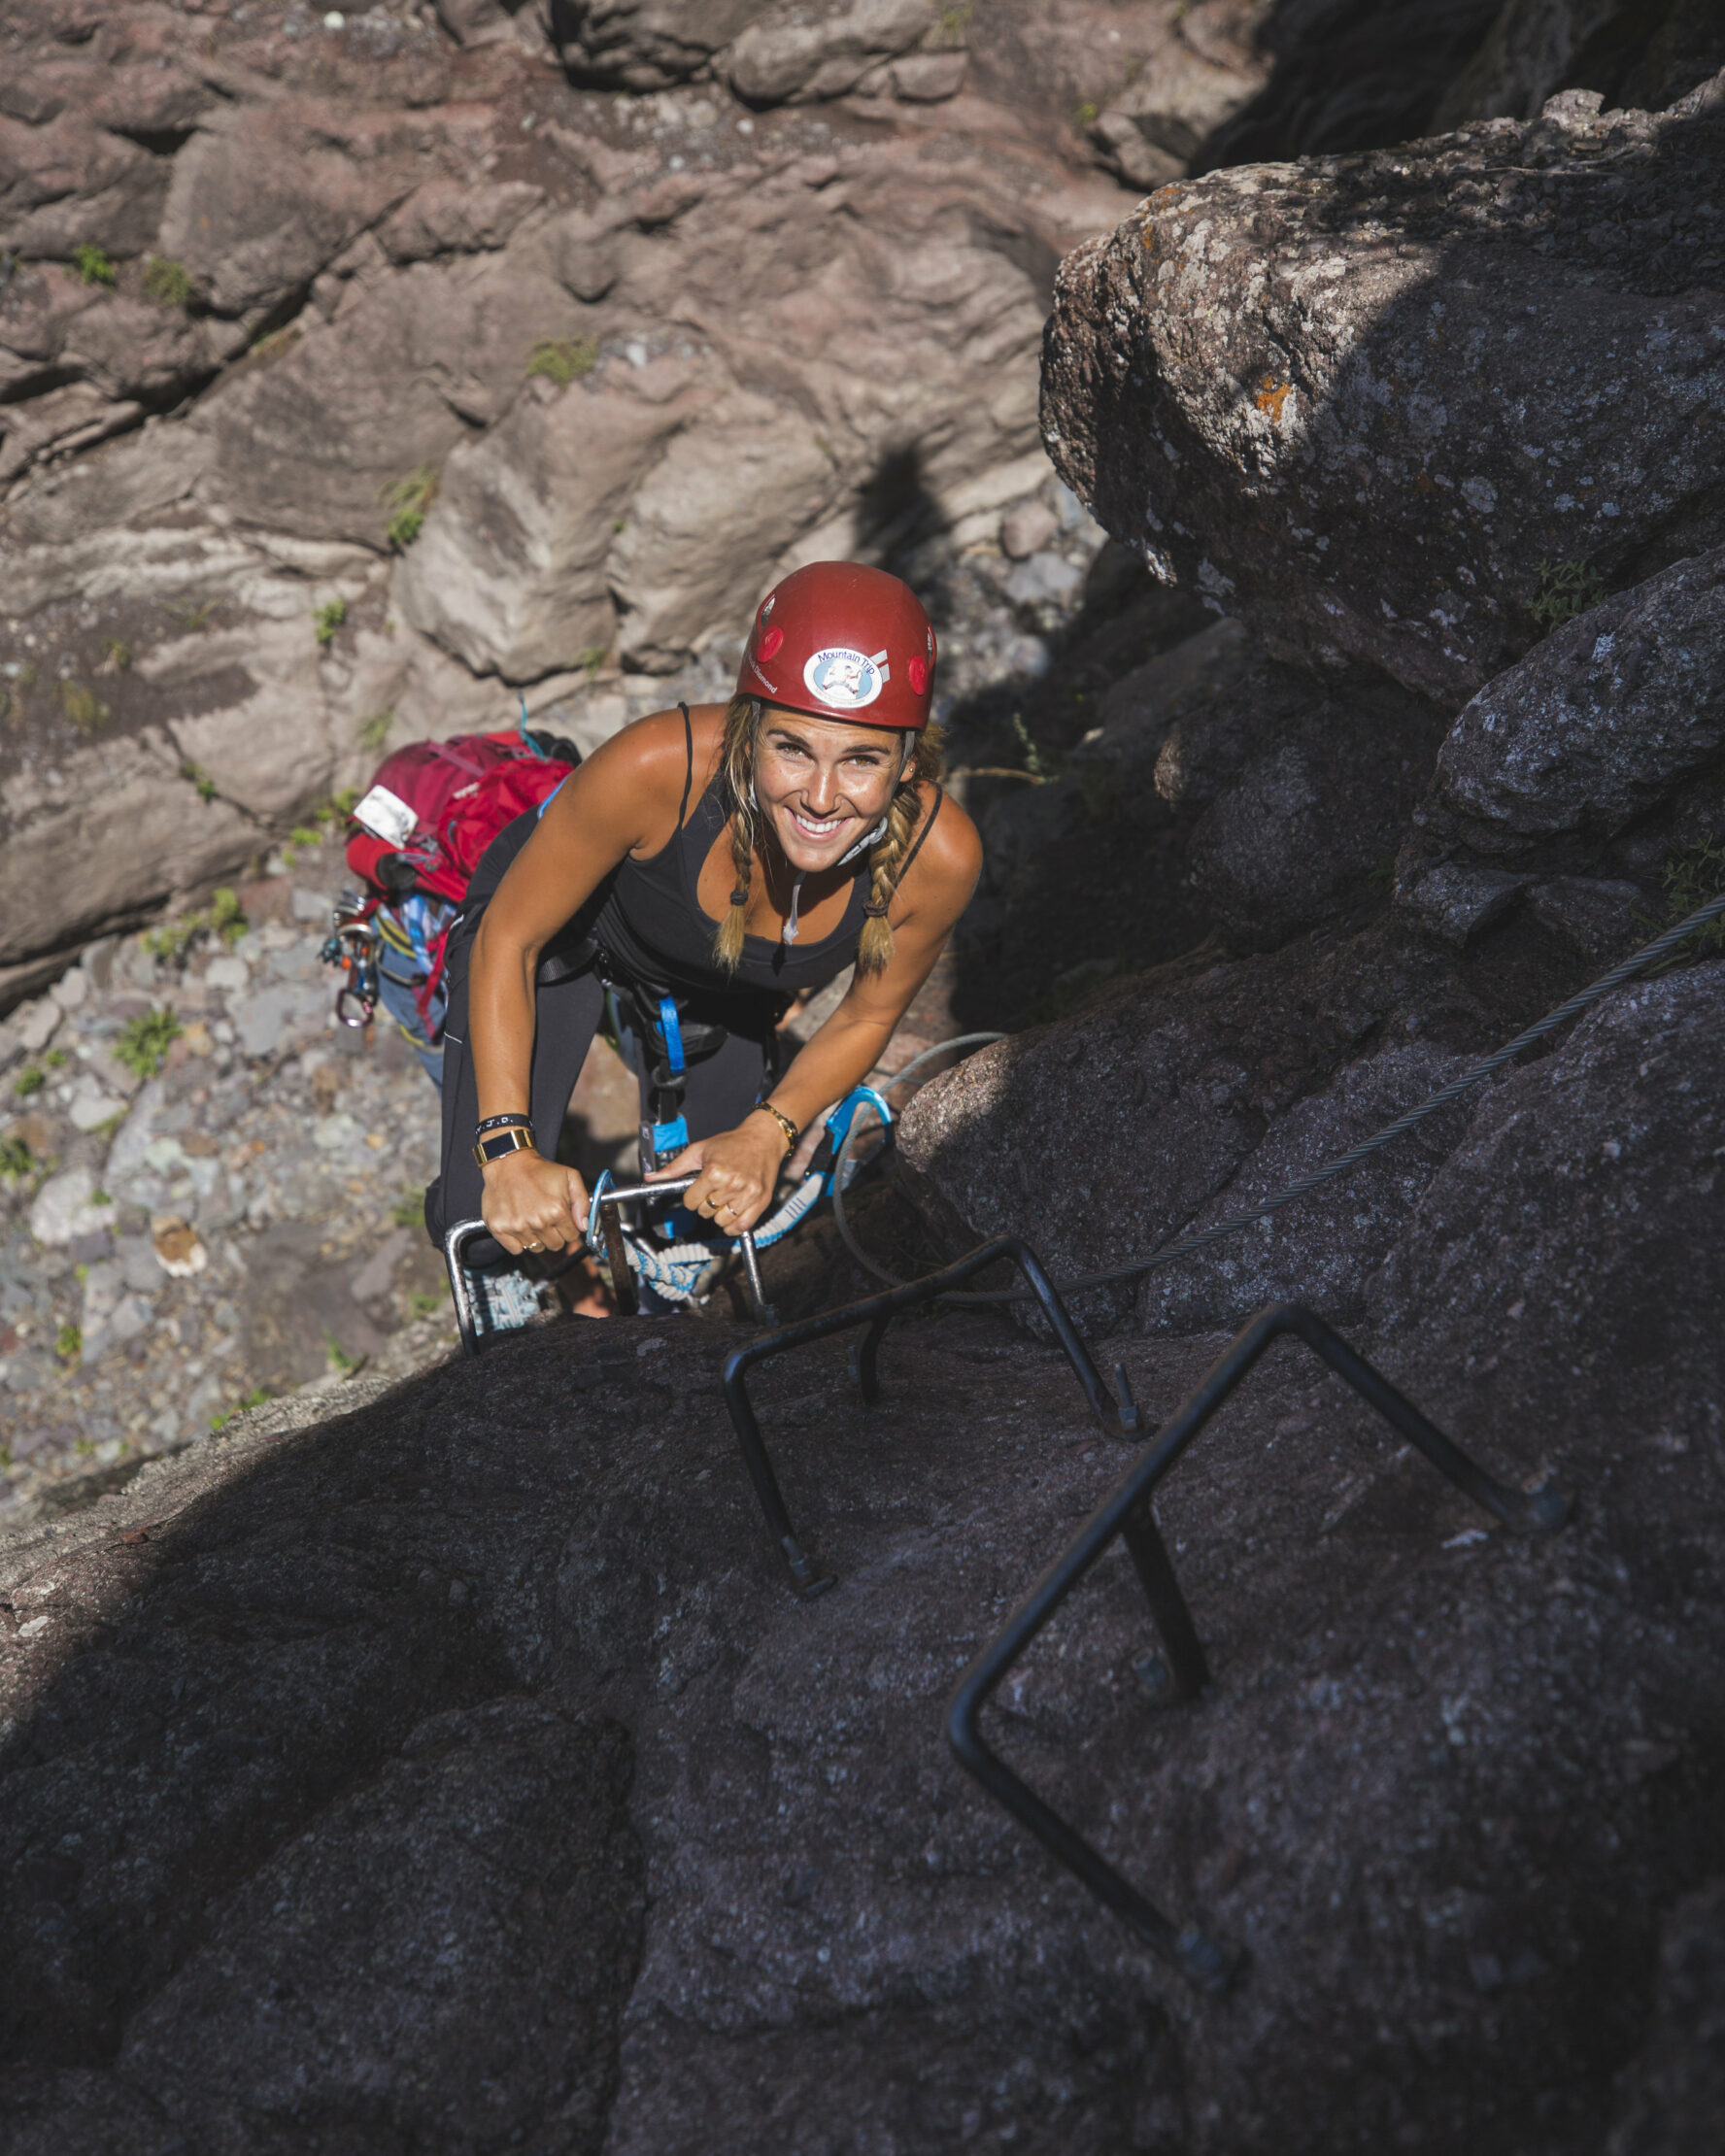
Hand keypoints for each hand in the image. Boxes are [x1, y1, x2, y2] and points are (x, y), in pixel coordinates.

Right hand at [481, 1148, 588, 1257]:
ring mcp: (517, 1227)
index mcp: (557, 1211)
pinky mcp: (500, 1228)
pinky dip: (518, 1242)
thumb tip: (584, 1226)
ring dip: (537, 1237)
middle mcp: (538, 1222)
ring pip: (536, 1248)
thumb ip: (583, 1202)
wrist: (509, 1162)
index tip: (561, 1217)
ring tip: (532, 1218)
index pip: (572, 1236)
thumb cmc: (539, 1170)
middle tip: (547, 1218)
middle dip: (555, 1234)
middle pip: (555, 1245)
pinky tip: (520, 1225)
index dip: (569, 1227)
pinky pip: (516, 1249)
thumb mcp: (570, 1177)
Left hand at [652, 1116, 785, 1234]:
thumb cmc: (731, 1143)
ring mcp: (748, 1194)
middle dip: (705, 1203)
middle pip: (705, 1211)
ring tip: (725, 1198)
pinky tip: (732, 1214)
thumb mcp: (699, 1150)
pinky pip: (742, 1226)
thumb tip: (650, 1178)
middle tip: (714, 1190)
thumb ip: (674, 1168)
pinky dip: (734, 1226)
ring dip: (719, 1214)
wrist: (763, 1138)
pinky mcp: (761, 1201)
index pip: (691, 1201)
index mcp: (714, 1172)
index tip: (698, 1189)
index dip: (691, 1196)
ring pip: (721, 1221)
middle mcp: (731, 1184)